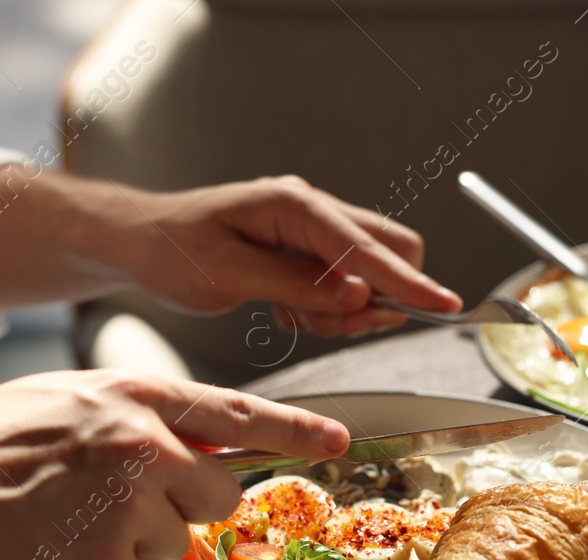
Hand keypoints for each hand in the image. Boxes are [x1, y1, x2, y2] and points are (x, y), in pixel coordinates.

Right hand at [0, 370, 347, 559]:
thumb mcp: (66, 401)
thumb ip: (135, 418)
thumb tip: (192, 447)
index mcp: (132, 397)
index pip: (235, 414)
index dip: (293, 431)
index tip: (335, 440)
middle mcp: (143, 445)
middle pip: (219, 495)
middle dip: (188, 509)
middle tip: (124, 503)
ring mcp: (129, 503)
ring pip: (176, 540)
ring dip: (134, 541)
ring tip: (67, 517)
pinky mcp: (107, 557)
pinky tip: (52, 542)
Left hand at [119, 175, 462, 336]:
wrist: (140, 243)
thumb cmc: (173, 253)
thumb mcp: (229, 276)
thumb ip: (298, 284)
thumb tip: (359, 294)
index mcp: (293, 204)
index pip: (366, 248)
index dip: (408, 281)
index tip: (447, 307)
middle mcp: (309, 207)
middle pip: (385, 248)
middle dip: (380, 295)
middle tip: (339, 326)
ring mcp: (309, 225)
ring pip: (367, 269)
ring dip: (346, 306)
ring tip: (293, 316)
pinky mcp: (304, 246)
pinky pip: (342, 280)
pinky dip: (327, 305)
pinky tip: (286, 310)